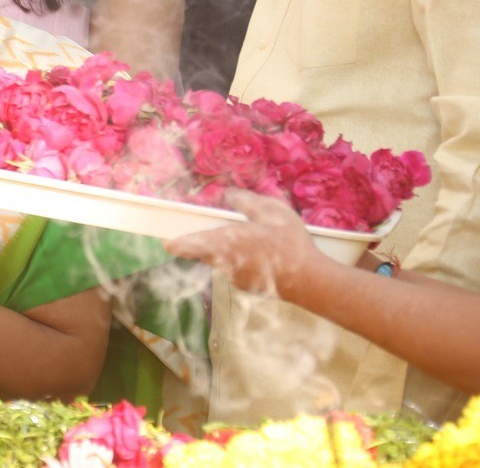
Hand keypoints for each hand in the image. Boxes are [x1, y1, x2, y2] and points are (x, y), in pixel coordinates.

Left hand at [166, 190, 325, 298]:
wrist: (312, 282)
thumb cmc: (290, 244)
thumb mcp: (272, 212)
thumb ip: (246, 202)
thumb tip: (229, 194)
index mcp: (225, 243)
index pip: (188, 245)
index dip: (177, 242)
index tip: (167, 241)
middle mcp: (224, 263)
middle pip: (203, 251)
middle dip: (205, 239)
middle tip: (220, 226)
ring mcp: (235, 278)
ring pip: (220, 260)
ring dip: (226, 249)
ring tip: (251, 237)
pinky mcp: (247, 286)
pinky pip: (235, 269)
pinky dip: (241, 260)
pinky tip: (262, 252)